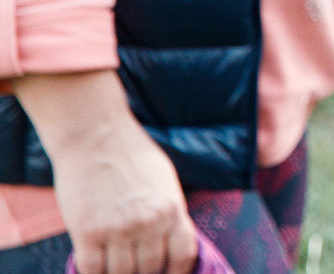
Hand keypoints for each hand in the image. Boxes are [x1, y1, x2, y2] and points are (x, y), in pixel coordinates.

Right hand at [11, 72, 194, 273]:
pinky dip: (93, 273)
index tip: (166, 273)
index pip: (182, 256)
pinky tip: (94, 266)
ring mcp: (118, 229)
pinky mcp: (87, 232)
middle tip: (134, 267)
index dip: (175, 271)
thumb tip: (169, 243)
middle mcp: (149, 223)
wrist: (96, 136)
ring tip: (114, 266)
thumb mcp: (165, 181)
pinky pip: (92, 269)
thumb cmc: (131, 155)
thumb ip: (168, 212)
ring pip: (122, 273)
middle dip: (143, 272)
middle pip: (150, 269)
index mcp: (172, 209)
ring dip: (118, 273)